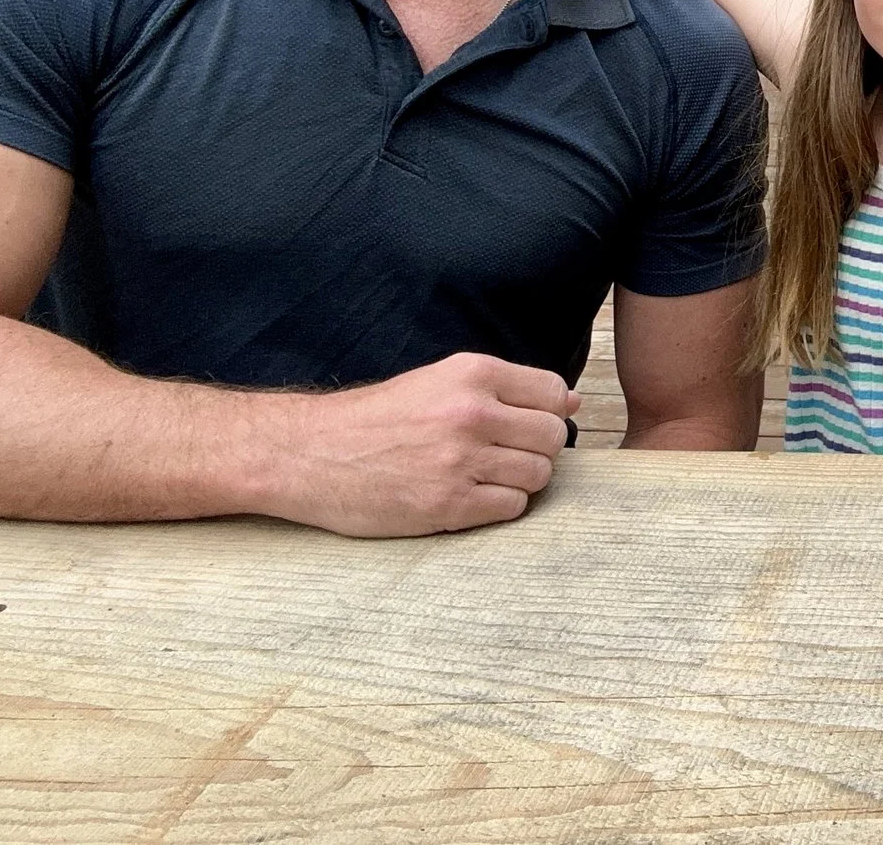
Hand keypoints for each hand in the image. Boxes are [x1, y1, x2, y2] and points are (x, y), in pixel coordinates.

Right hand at [268, 351, 577, 536]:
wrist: (310, 454)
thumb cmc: (378, 418)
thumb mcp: (440, 381)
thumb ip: (506, 389)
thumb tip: (572, 403)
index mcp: (473, 374)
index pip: (554, 393)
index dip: (548, 412)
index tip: (527, 425)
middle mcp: (472, 413)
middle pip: (553, 437)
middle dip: (538, 449)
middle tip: (505, 456)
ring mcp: (461, 461)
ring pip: (538, 475)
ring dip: (520, 480)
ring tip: (484, 477)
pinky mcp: (447, 505)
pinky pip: (511, 508)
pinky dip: (499, 506)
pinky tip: (469, 497)